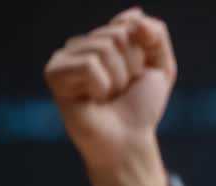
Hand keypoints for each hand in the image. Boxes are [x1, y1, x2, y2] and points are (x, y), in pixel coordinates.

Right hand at [44, 7, 176, 185]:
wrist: (129, 139)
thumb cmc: (142, 106)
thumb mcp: (161, 67)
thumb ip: (156, 35)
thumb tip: (136, 16)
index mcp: (104, 38)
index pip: (130, 23)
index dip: (144, 52)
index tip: (139, 75)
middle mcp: (82, 43)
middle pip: (118, 35)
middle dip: (131, 67)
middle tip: (122, 89)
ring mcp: (65, 56)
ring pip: (103, 49)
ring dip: (117, 78)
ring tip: (108, 95)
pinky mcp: (54, 73)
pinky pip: (89, 65)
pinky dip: (101, 85)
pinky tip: (93, 99)